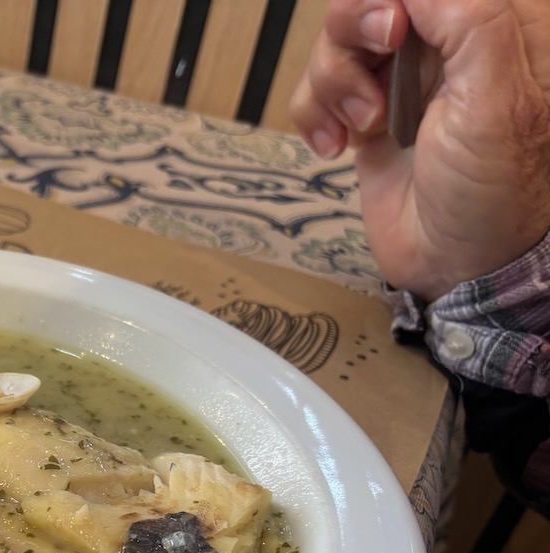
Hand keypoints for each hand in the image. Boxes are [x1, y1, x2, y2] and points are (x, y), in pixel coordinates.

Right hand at [291, 0, 549, 300]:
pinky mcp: (367, 111)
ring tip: (361, 125)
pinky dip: (313, 113)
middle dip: (355, 28)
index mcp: (499, 20)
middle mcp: (449, 37)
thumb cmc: (496, 193)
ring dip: (331, 80)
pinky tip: (337, 145)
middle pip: (373, 1)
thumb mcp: (496, 96)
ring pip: (338, 38)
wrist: (460, 267)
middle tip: (374, 67)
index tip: (394, 29)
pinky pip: (317, 88)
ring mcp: (404, 75)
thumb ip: (469, 17)